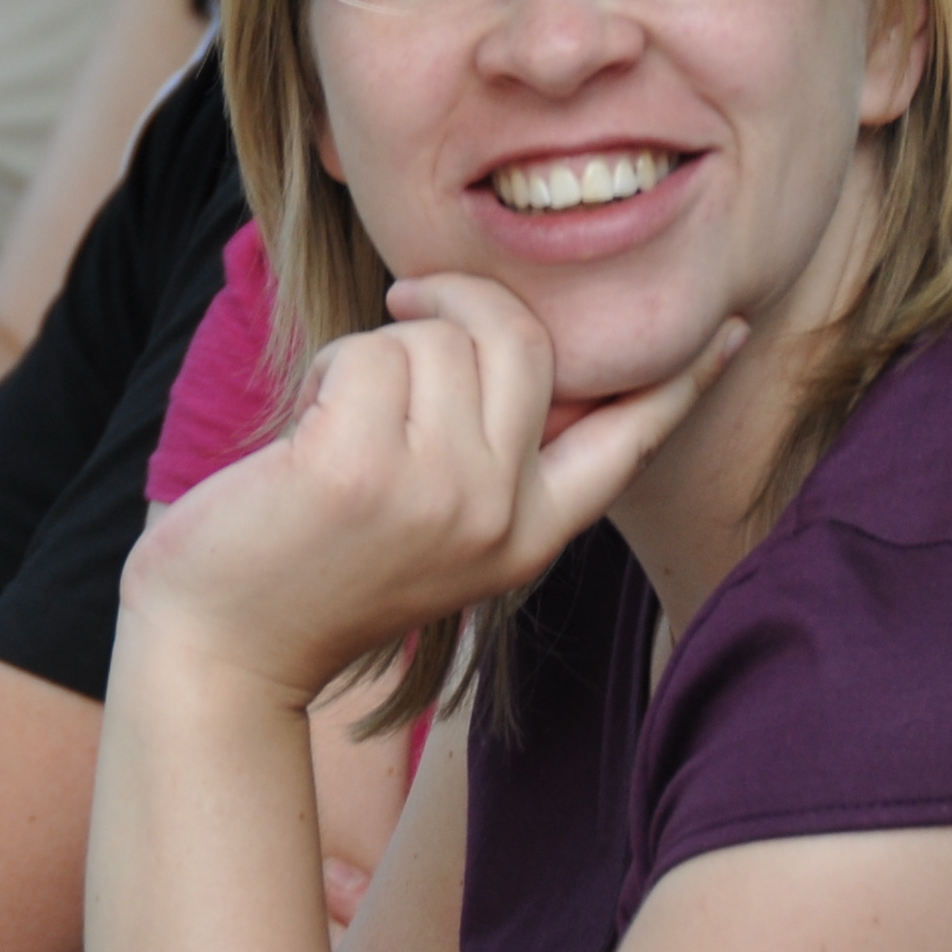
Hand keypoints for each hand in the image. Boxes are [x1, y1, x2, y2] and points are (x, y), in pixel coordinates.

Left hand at [125, 276, 740, 703]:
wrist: (219, 646)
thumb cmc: (312, 568)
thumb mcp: (434, 529)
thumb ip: (490, 458)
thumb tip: (518, 351)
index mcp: (530, 536)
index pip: (628, 439)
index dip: (683, 378)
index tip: (732, 328)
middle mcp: (499, 518)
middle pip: (523, 341)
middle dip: (454, 305)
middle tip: (402, 311)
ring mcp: (436, 495)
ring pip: (440, 338)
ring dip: (375, 350)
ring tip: (340, 419)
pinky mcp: (359, 467)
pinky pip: (370, 350)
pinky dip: (329, 369)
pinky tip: (304, 433)